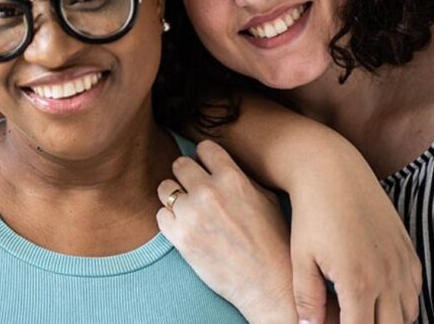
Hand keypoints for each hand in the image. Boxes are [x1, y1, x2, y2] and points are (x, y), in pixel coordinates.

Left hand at [157, 141, 296, 323]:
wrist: (269, 284)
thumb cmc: (273, 241)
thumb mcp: (266, 199)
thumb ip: (240, 177)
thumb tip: (221, 164)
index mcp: (232, 178)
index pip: (204, 148)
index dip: (205, 158)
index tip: (206, 168)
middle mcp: (209, 192)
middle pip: (179, 164)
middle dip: (186, 175)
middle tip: (194, 189)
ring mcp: (191, 214)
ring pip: (165, 189)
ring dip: (174, 197)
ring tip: (188, 209)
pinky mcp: (179, 237)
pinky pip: (160, 216)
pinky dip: (170, 221)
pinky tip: (185, 228)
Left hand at [288, 149, 420, 323]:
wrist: (331, 172)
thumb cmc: (310, 214)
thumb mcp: (300, 257)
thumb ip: (307, 298)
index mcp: (358, 282)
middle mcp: (388, 277)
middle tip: (349, 319)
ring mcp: (403, 264)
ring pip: (408, 314)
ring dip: (388, 320)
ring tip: (362, 314)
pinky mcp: (408, 251)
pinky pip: (415, 291)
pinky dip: (401, 302)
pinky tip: (378, 298)